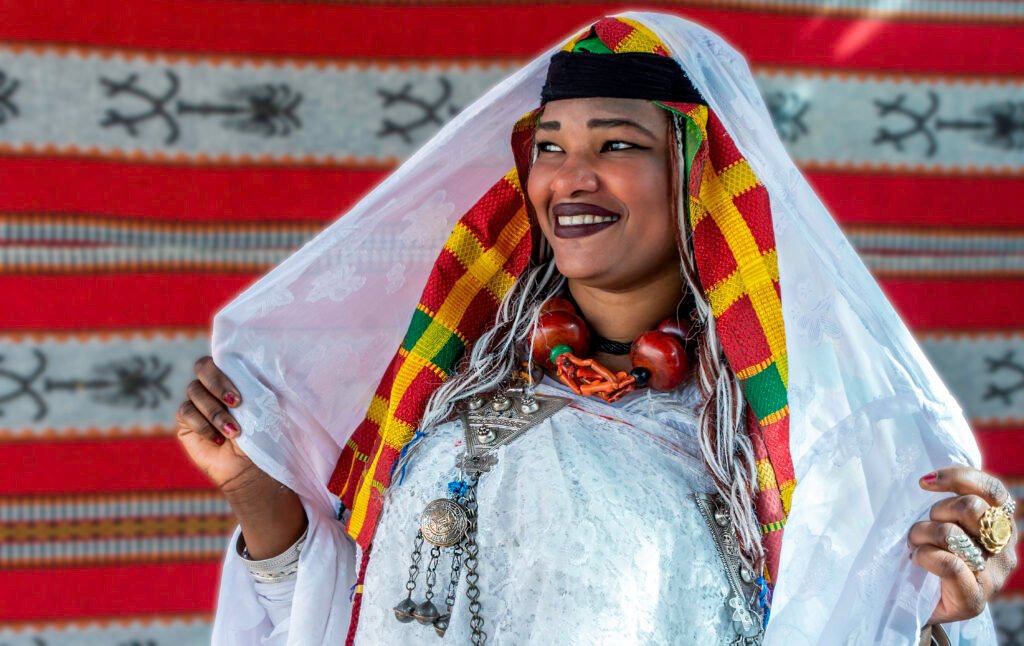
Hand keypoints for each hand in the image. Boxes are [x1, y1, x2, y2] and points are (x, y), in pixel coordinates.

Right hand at [176, 356, 306, 558]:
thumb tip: (271, 367)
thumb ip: (260, 383)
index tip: (241, 393)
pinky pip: (185, 412)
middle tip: (237, 404)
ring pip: (194, 392)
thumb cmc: (265, 436)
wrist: (253, 468)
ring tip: (234, 432)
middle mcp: (212, 386)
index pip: (220, 357)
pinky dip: (203, 425)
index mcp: (233, 376)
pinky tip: (219, 440)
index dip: (224, 370)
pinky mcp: (186, 422)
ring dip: (216, 413)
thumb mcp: (267, 407)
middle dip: (218, 384)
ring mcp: (197, 402)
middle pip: (202, 367)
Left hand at [909, 466, 1018, 623]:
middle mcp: (1004, 549)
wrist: (913, 602)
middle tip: (923, 526)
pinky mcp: (975, 599)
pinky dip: (925, 556)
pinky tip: (917, 559)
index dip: (958, 477)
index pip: (993, 489)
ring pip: (953, 534)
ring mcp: (993, 576)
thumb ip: (949, 500)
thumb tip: (928, 479)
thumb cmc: (927, 551)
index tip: (924, 483)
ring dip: (922, 534)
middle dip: (937, 510)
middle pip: (971, 507)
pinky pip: (950, 565)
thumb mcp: (940, 519)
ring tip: (915, 544)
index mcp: (1001, 524)